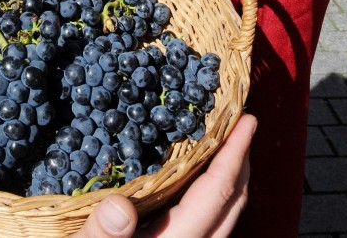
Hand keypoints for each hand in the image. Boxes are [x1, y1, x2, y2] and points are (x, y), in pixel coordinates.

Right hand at [70, 113, 255, 237]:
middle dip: (240, 163)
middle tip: (239, 123)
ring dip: (229, 180)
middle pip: (231, 206)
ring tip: (222, 146)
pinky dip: (212, 197)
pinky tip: (192, 184)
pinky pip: (207, 225)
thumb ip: (100, 236)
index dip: (234, 155)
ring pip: (224, 219)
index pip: (216, 195)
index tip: (246, 120)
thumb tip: (120, 207)